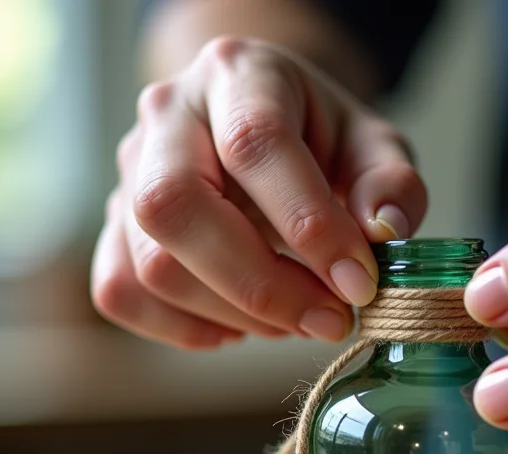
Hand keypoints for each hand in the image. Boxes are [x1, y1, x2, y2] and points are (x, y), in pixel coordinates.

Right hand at [92, 37, 426, 347]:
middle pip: (174, 204)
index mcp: (239, 73)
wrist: (267, 132)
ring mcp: (130, 170)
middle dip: (260, 283)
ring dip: (235, 314)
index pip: (255, 143)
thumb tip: (382, 230)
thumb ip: (392, 184)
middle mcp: (168, 113)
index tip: (358, 284)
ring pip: (152, 262)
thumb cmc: (323, 142)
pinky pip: (122, 291)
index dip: (308, 224)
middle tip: (328, 320)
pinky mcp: (115, 224)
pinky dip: (184, 328)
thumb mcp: (375, 148)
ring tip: (297, 319)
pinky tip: (240, 326)